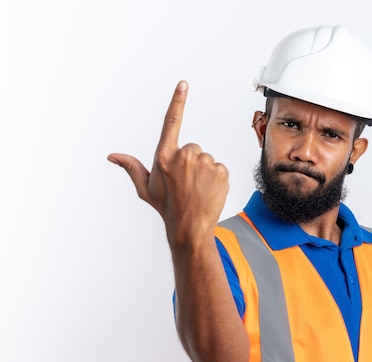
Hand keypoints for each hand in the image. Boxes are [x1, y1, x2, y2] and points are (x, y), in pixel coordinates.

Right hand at [108, 81, 228, 246]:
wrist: (190, 228)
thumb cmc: (167, 208)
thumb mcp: (145, 188)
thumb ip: (131, 167)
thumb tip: (112, 156)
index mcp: (164, 156)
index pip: (171, 122)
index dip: (177, 101)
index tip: (183, 85)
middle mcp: (184, 156)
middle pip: (192, 148)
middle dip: (190, 162)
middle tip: (186, 183)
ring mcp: (204, 163)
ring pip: (206, 159)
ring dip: (203, 171)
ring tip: (197, 189)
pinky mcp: (221, 171)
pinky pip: (219, 168)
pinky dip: (216, 178)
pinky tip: (208, 191)